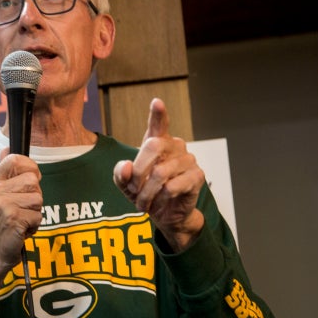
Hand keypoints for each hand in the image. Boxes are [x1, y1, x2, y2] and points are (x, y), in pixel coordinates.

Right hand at [0, 151, 42, 313]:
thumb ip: (4, 173)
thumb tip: (6, 148)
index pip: (15, 159)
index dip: (30, 168)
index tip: (29, 181)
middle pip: (33, 179)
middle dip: (34, 196)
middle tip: (20, 209)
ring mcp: (2, 205)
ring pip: (38, 198)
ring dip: (34, 213)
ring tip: (20, 220)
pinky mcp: (13, 219)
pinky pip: (38, 216)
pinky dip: (34, 226)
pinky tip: (20, 231)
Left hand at [113, 98, 204, 251]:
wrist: (166, 215)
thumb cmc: (146, 193)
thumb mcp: (125, 185)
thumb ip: (120, 174)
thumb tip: (126, 167)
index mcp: (157, 142)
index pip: (158, 124)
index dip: (158, 114)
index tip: (156, 102)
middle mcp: (175, 146)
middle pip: (152, 146)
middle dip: (137, 171)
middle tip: (132, 190)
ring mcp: (188, 159)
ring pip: (160, 172)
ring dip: (146, 192)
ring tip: (143, 202)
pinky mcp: (197, 176)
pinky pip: (172, 186)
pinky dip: (160, 199)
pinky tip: (159, 202)